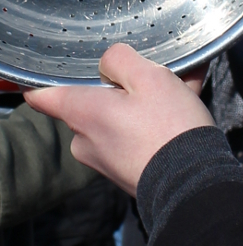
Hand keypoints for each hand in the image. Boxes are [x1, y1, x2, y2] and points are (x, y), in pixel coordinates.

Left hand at [24, 43, 214, 196]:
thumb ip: (120, 59)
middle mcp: (86, 141)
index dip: (53, 79)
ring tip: (182, 95)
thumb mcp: (150, 77)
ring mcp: (107, 163)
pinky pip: (135, 141)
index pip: (42, 96)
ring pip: (119, 122)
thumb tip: (110, 64)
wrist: (196, 186)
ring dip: (145, 108)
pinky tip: (184, 116)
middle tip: (155, 80)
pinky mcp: (128, 175)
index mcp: (82, 114)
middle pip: (91, 105)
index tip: (73, 71)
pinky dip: (153, 128)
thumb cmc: (170, 129)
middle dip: (122, 90)